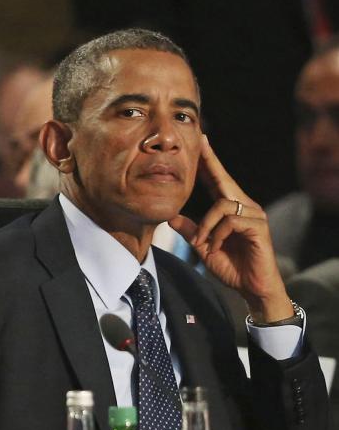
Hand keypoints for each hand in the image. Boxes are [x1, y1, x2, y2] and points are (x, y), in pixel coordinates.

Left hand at [169, 135, 292, 322]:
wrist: (252, 288)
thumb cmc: (232, 267)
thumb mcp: (204, 247)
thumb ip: (190, 231)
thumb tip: (171, 217)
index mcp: (232, 210)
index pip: (218, 182)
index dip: (209, 163)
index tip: (201, 143)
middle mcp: (245, 207)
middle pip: (224, 180)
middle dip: (211, 161)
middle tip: (200, 141)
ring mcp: (254, 215)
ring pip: (223, 204)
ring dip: (206, 225)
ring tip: (202, 243)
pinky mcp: (258, 227)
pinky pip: (231, 221)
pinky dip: (217, 234)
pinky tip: (214, 248)